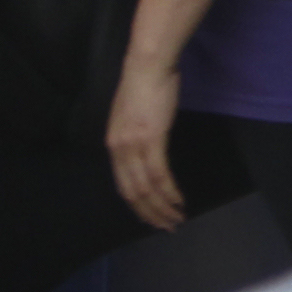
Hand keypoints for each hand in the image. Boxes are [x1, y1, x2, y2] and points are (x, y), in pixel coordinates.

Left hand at [107, 56, 187, 229]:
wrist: (148, 64)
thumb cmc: (144, 85)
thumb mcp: (132, 116)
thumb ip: (134, 135)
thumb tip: (145, 150)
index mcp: (113, 144)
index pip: (123, 185)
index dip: (137, 206)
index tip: (151, 217)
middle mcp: (119, 149)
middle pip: (133, 192)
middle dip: (150, 214)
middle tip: (166, 227)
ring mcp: (134, 145)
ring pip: (146, 188)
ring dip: (162, 207)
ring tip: (177, 219)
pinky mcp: (151, 139)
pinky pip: (160, 174)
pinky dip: (169, 191)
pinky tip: (179, 201)